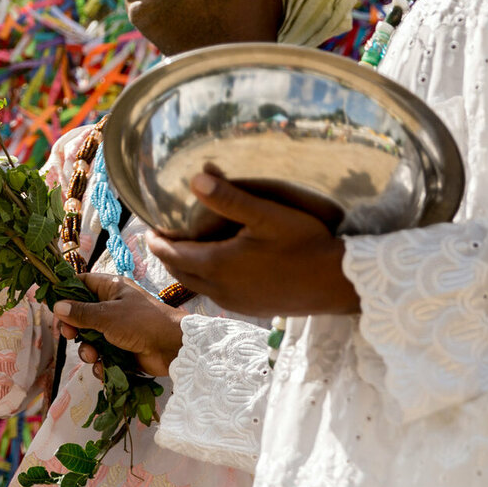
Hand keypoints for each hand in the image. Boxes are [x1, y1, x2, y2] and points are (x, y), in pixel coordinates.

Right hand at [53, 272, 185, 376]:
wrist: (174, 348)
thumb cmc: (142, 322)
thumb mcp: (107, 315)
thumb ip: (81, 313)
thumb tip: (56, 306)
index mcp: (111, 289)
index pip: (81, 283)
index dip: (65, 293)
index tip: (52, 306)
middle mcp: (112, 307)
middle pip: (81, 314)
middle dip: (73, 327)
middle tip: (68, 334)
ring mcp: (117, 330)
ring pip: (89, 338)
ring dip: (86, 349)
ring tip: (92, 355)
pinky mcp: (122, 350)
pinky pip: (102, 355)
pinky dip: (99, 362)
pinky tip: (102, 367)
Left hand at [144, 170, 360, 316]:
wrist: (339, 284)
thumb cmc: (306, 245)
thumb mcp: (268, 215)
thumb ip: (229, 198)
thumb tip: (196, 177)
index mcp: (218, 265)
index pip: (172, 253)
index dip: (156, 241)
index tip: (148, 229)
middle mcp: (221, 289)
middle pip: (179, 272)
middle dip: (166, 254)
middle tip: (160, 237)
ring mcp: (236, 303)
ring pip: (196, 285)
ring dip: (185, 267)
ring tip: (183, 249)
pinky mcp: (250, 308)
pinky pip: (215, 294)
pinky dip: (204, 279)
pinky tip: (215, 267)